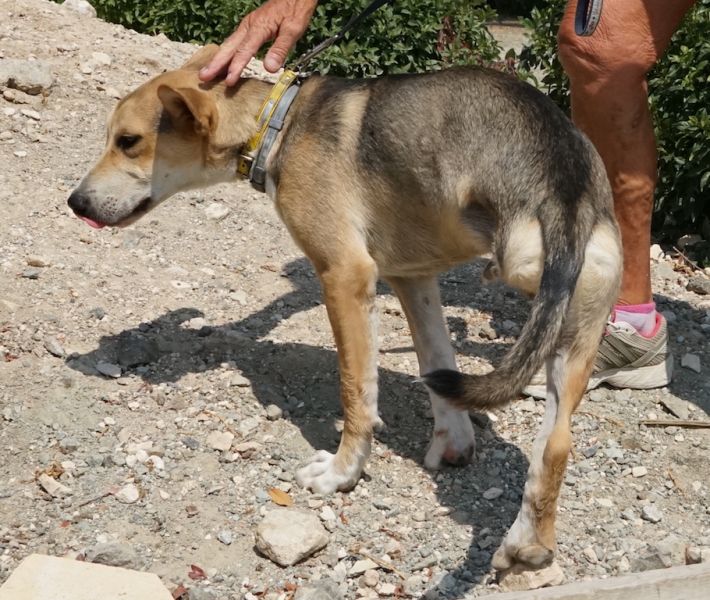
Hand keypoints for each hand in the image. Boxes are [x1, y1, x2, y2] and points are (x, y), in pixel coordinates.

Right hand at [199, 0, 317, 85]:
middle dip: (216, 63)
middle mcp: (249, 26)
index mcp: (259, 27)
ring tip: (207, 73)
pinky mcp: (249, 28)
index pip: (244, 51)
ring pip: (229, 44)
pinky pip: (234, 42)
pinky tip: (222, 63)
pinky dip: (226, 54)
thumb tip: (270, 68)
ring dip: (218, 60)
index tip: (229, 81)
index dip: (236, 67)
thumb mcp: (293, 30)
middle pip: (229, 47)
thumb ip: (281, 49)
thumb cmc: (295, 11)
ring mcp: (247, 26)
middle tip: (204, 77)